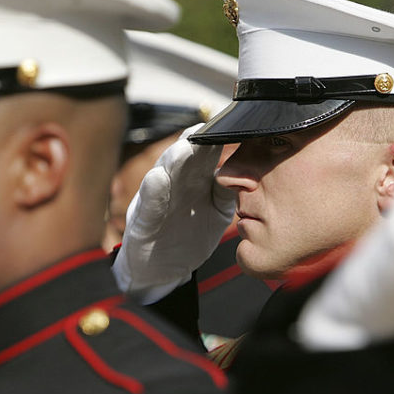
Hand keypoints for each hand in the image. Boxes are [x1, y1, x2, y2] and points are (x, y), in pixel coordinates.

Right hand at [112, 125, 236, 304]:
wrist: (162, 269)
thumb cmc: (190, 233)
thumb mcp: (216, 213)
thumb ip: (228, 192)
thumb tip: (250, 171)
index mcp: (194, 181)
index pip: (205, 155)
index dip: (216, 139)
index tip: (231, 124)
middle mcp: (173, 185)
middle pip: (184, 159)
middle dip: (195, 143)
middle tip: (208, 128)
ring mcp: (156, 202)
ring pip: (164, 176)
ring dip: (173, 161)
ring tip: (184, 149)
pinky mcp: (143, 223)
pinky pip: (148, 206)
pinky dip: (153, 193)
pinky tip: (157, 179)